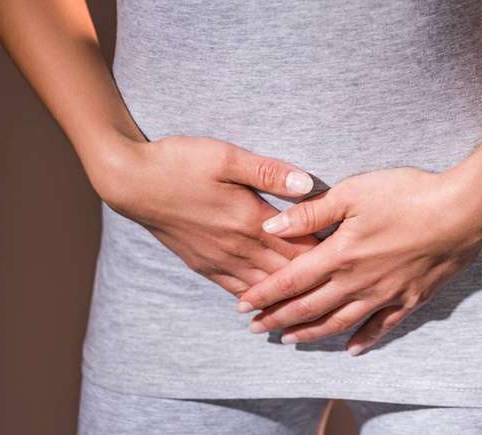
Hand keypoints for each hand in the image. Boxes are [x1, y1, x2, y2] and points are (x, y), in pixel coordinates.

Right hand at [96, 135, 319, 296]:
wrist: (131, 182)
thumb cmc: (180, 162)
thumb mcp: (227, 157)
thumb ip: (269, 172)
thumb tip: (309, 184)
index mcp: (249, 220)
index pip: (298, 246)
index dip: (327, 255)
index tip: (350, 260)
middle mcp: (237, 247)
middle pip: (285, 273)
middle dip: (314, 283)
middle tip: (341, 290)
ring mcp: (218, 260)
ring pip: (262, 288)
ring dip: (287, 300)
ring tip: (313, 310)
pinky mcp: (202, 264)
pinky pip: (235, 290)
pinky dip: (255, 300)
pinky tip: (266, 308)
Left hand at [236, 164, 481, 354]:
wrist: (462, 212)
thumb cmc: (407, 195)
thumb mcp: (353, 194)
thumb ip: (309, 215)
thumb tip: (270, 227)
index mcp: (338, 255)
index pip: (291, 281)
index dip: (264, 294)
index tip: (242, 306)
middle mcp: (356, 282)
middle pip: (309, 307)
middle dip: (278, 319)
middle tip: (256, 329)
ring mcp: (384, 295)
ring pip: (339, 322)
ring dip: (311, 333)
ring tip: (290, 341)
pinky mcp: (410, 298)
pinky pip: (382, 326)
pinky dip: (364, 338)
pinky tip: (352, 348)